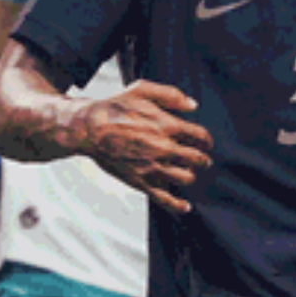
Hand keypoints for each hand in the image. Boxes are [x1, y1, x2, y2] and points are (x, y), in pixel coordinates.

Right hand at [72, 80, 213, 214]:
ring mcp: (152, 167)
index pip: (200, 137)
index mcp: (166, 125)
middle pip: (197, 159)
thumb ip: (171, 95)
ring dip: (192, 176)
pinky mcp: (139, 181)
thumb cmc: (115, 107)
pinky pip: (164, 198)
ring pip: (185, 178)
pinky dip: (178, 205)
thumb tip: (193, 105)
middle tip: (203, 160)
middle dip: (203, 160)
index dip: (206, 141)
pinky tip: (186, 207)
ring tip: (190, 173)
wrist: (88, 129)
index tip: (205, 143)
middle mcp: (163, 148)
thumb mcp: (143, 89)